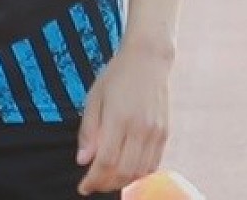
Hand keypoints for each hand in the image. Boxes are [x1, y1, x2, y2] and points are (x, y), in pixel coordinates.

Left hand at [76, 40, 171, 194]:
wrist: (148, 60)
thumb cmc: (116, 75)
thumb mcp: (94, 97)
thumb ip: (88, 130)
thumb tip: (82, 160)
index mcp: (119, 117)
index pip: (105, 161)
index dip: (93, 180)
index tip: (83, 187)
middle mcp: (140, 128)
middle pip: (124, 172)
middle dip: (106, 184)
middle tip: (93, 185)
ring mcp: (155, 132)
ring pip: (140, 172)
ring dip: (123, 182)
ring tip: (107, 180)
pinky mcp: (165, 134)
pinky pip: (153, 164)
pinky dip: (139, 174)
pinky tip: (126, 171)